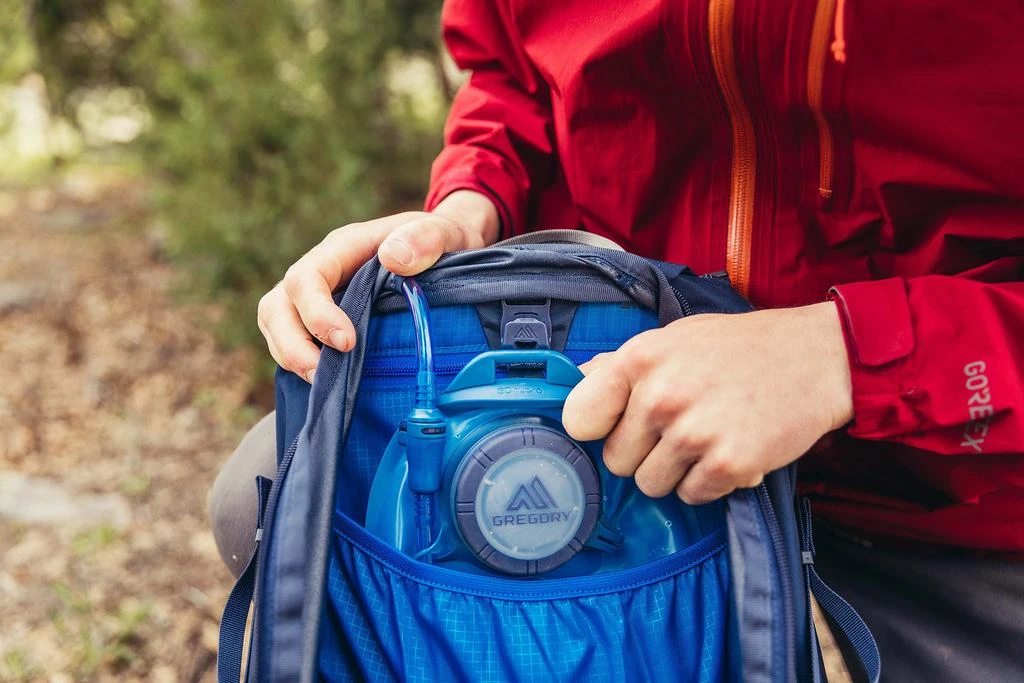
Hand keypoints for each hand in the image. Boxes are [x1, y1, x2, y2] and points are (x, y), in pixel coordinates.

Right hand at [257, 190, 498, 381]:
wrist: (449, 249)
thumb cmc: (441, 240)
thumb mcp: (443, 232)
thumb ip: (424, 239)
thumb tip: (392, 258)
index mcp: (343, 248)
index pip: (307, 278)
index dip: (317, 312)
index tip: (346, 342)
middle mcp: (322, 272)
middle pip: (277, 306)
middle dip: (291, 344)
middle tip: (320, 375)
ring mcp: (318, 298)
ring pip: (277, 326)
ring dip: (290, 357)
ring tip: (322, 384)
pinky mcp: (324, 321)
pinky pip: (295, 341)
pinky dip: (302, 363)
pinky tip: (329, 383)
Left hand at [561, 303, 852, 503]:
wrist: (814, 359)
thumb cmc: (739, 348)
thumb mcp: (673, 339)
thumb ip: (620, 365)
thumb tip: (573, 384)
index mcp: (639, 360)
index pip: (579, 418)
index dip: (597, 427)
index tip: (616, 424)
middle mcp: (661, 396)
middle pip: (616, 460)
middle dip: (643, 452)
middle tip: (680, 426)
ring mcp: (695, 432)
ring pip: (650, 485)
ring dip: (676, 472)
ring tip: (706, 437)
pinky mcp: (729, 464)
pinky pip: (691, 496)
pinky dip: (708, 484)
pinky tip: (728, 451)